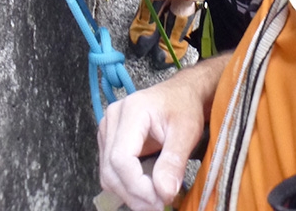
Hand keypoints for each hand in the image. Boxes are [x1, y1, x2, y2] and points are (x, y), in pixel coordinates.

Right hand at [98, 58, 227, 210]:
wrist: (181, 95)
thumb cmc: (184, 106)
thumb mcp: (187, 131)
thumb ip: (174, 161)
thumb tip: (164, 193)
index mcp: (131, 111)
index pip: (121, 159)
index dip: (137, 186)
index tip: (160, 199)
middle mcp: (113, 119)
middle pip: (111, 170)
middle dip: (135, 194)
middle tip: (161, 203)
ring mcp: (108, 129)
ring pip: (108, 175)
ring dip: (131, 193)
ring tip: (156, 195)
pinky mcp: (110, 140)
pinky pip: (111, 172)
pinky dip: (128, 185)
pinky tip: (147, 185)